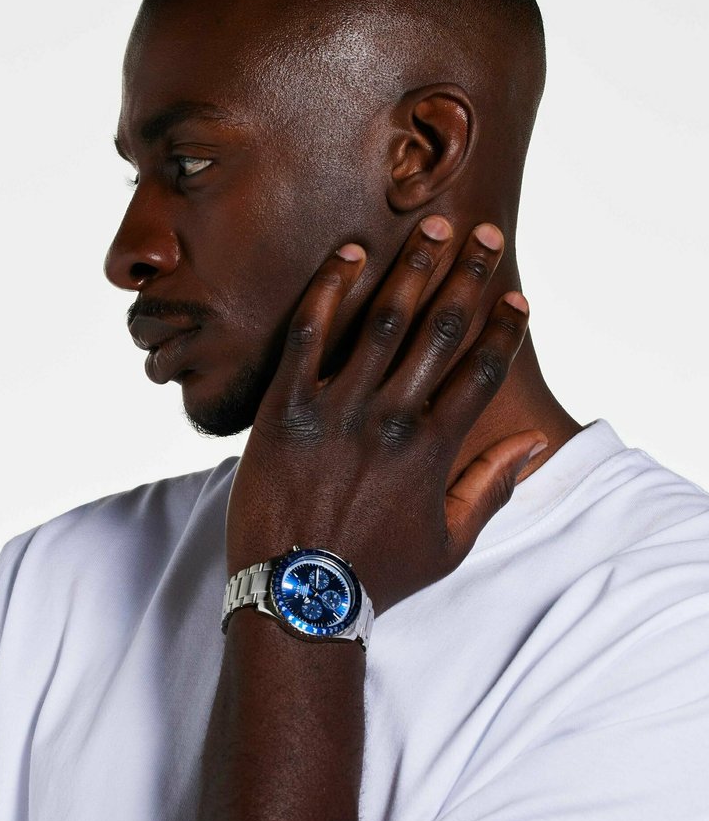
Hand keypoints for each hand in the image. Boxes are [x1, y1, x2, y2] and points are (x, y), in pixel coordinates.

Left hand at [226, 217, 545, 614]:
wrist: (297, 594)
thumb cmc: (375, 574)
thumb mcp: (450, 543)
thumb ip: (492, 488)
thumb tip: (534, 445)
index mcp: (433, 448)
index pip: (482, 371)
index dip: (504, 329)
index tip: (518, 298)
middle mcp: (391, 417)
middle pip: (441, 330)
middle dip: (469, 276)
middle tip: (486, 234)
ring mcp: (336, 409)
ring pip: (383, 320)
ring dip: (412, 267)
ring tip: (432, 225)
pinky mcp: (285, 408)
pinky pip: (309, 334)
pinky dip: (329, 290)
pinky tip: (349, 253)